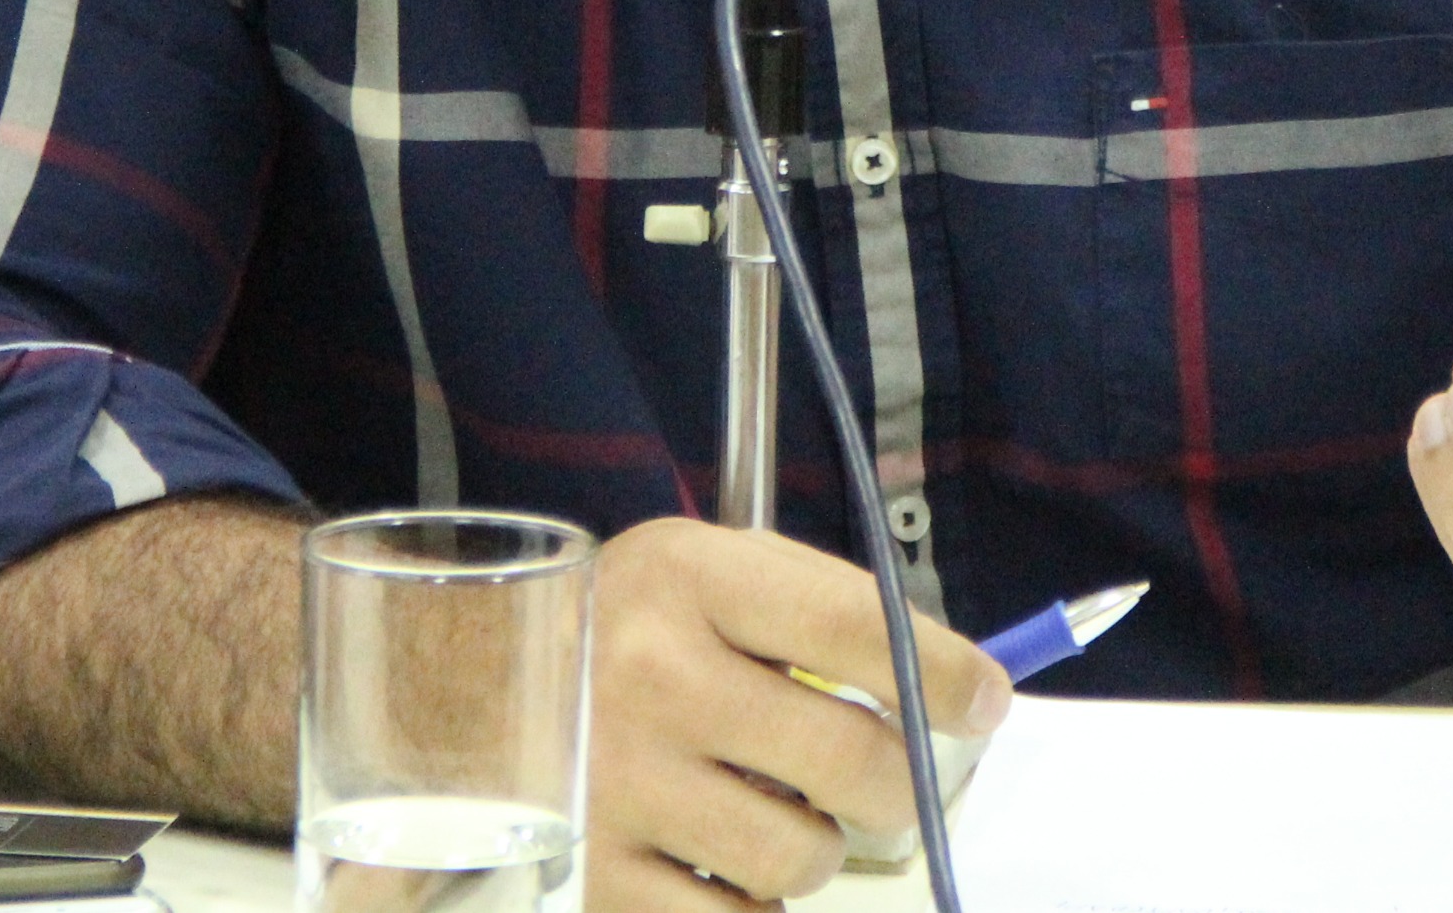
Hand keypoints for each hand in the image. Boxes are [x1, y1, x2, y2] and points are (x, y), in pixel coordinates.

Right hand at [588, 518, 1010, 910]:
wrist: (466, 689)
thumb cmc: (630, 629)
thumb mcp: (712, 573)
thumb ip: (831, 611)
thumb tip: (968, 692)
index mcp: (688, 577)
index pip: (858, 625)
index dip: (946, 672)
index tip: (986, 701)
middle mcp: (648, 675)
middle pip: (854, 761)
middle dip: (896, 780)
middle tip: (882, 779)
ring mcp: (615, 784)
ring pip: (803, 858)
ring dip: (814, 846)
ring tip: (771, 810)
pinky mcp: (591, 876)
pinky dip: (750, 905)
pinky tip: (718, 858)